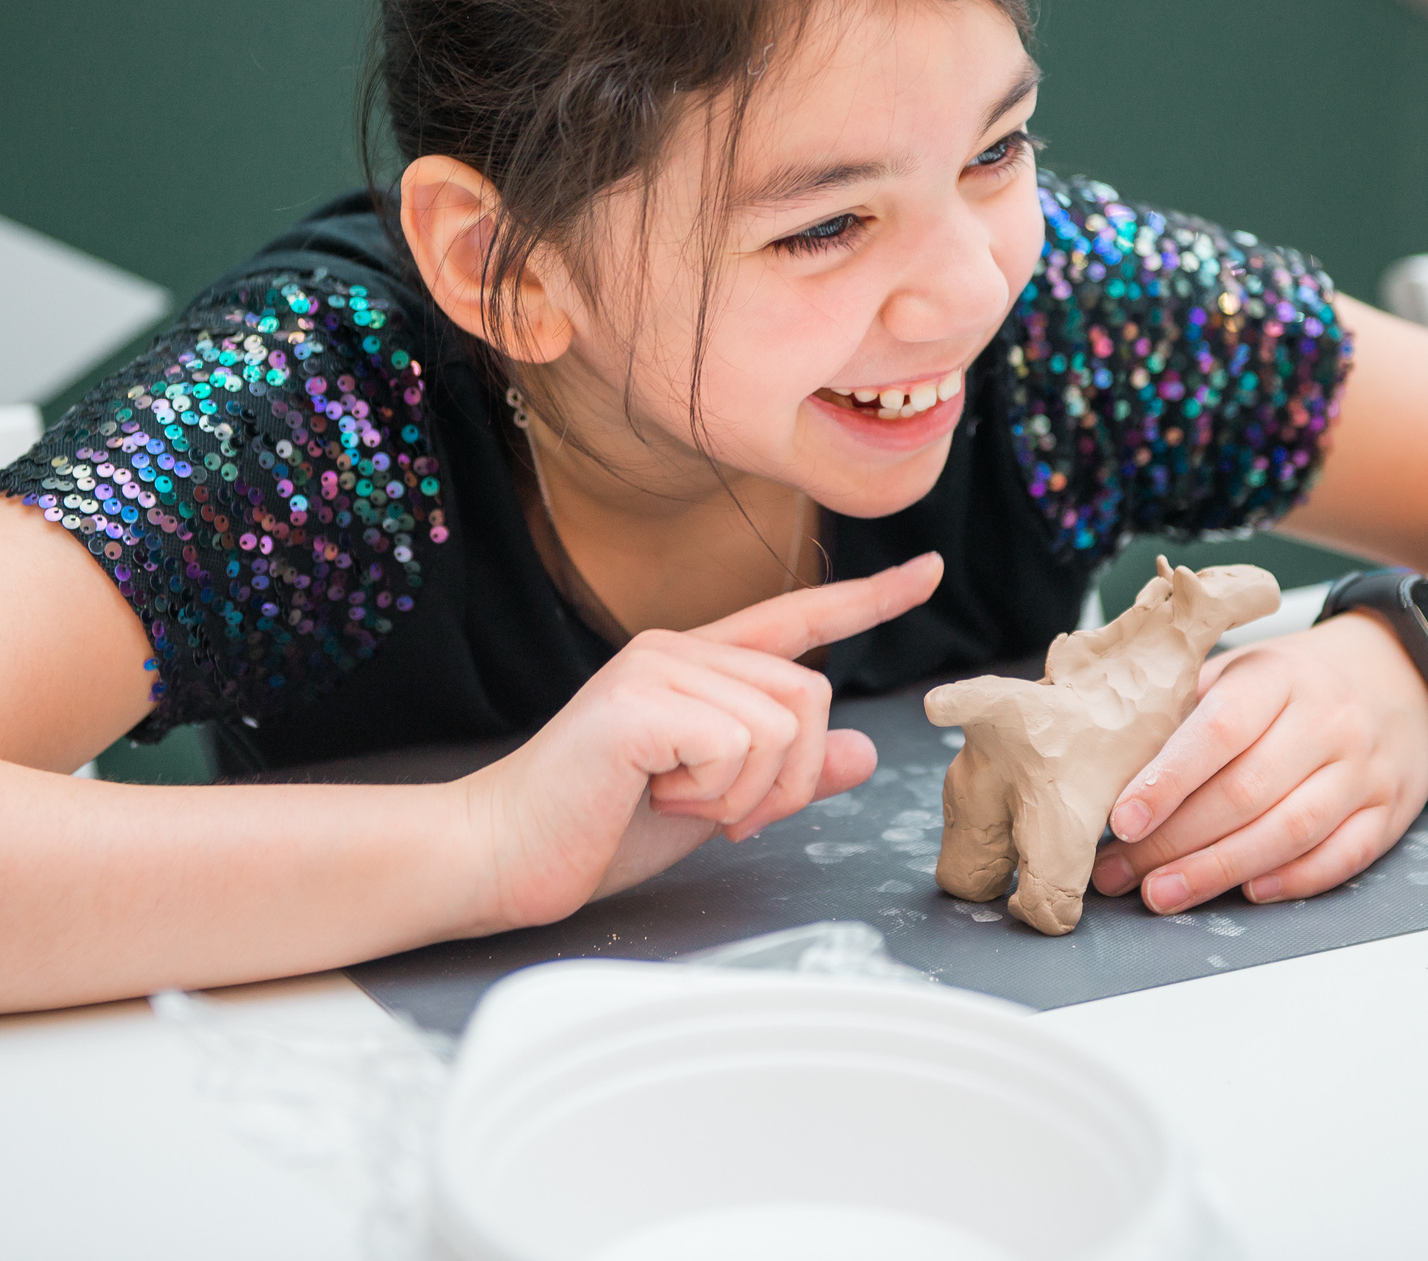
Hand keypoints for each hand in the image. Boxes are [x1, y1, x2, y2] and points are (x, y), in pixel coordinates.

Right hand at [462, 552, 941, 930]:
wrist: (501, 856)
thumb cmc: (591, 829)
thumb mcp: (714, 803)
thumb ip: (784, 773)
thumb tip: (860, 748)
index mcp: (695, 665)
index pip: (796, 617)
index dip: (868, 599)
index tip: (927, 572)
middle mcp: (677, 649)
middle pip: (810, 692)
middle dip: (792, 777)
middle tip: (727, 816)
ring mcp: (655, 667)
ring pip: (782, 724)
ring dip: (748, 793)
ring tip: (680, 803)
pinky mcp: (639, 701)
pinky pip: (739, 744)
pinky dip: (715, 794)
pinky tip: (656, 795)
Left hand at [1088, 613, 1427, 911]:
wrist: (1401, 674)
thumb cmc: (1297, 681)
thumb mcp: (1242, 669)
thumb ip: (1187, 708)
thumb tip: (1112, 765)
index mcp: (1279, 678)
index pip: (1219, 731)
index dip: (1167, 780)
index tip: (1122, 820)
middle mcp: (1328, 723)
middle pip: (1246, 793)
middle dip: (1174, 842)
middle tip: (1120, 871)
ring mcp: (1364, 770)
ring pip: (1289, 832)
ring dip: (1219, 871)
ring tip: (1162, 893)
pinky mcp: (1388, 811)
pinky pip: (1342, 856)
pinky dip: (1292, 881)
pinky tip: (1245, 893)